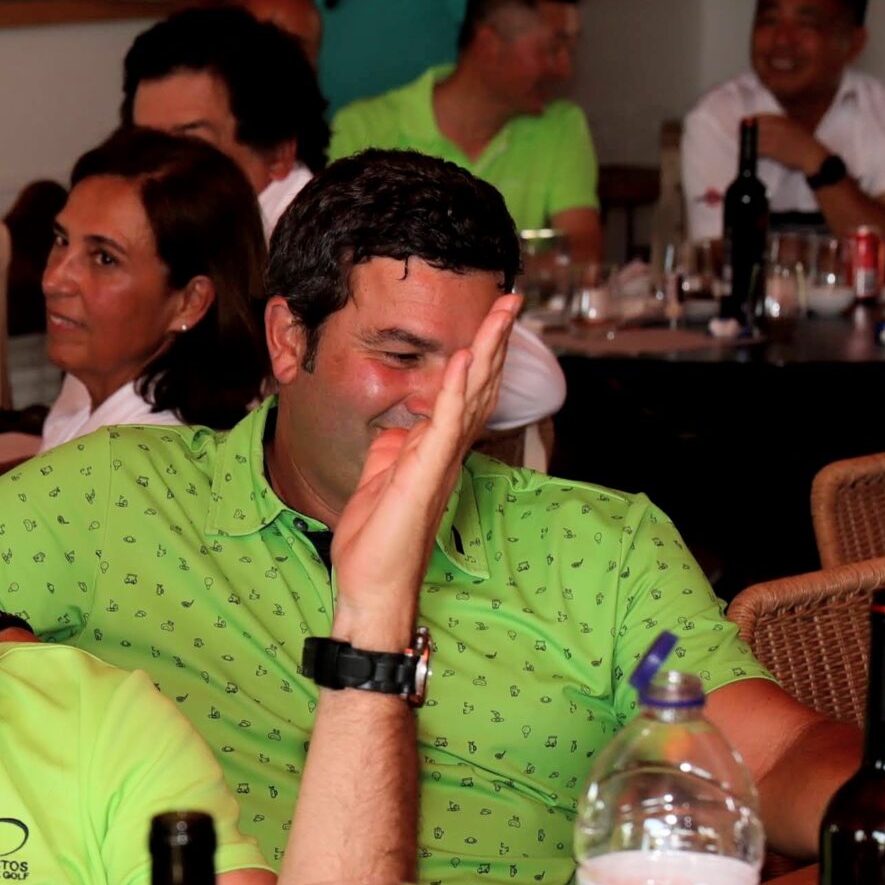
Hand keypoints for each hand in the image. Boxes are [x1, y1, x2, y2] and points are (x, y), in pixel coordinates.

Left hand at [328, 293, 520, 647]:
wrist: (371, 584)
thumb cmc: (376, 541)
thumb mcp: (380, 479)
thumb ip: (394, 447)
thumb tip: (401, 425)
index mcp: (435, 450)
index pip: (466, 393)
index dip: (480, 355)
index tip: (492, 320)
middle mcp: (447, 452)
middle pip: (480, 385)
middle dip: (496, 341)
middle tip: (514, 300)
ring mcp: (440, 461)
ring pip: (472, 396)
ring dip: (486, 352)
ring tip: (502, 312)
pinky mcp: (426, 474)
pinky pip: (444, 426)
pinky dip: (455, 391)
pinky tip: (463, 359)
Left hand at [748, 114, 826, 175]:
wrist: (812, 155)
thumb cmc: (804, 143)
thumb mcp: (794, 128)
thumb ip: (782, 126)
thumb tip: (765, 128)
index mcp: (784, 120)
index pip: (762, 117)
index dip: (751, 120)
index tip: (744, 122)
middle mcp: (779, 127)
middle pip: (756, 127)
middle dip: (746, 131)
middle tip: (740, 134)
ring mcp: (776, 138)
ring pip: (755, 138)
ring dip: (747, 142)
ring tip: (742, 144)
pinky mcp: (774, 149)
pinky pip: (758, 149)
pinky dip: (753, 151)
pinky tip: (751, 153)